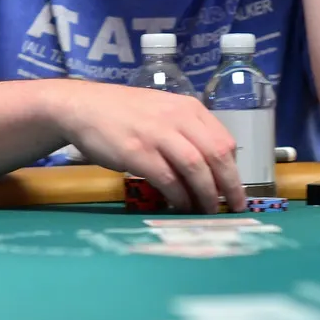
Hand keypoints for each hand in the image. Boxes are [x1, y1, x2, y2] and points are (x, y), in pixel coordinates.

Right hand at [59, 82, 247, 212]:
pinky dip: (178, 197)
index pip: (224, 141)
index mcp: (189, 108)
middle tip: (234, 208)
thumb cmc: (124, 113)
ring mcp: (157, 134)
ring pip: (196, 168)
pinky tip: (180, 207)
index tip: (236, 190)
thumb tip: (210, 168)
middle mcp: (178, 118)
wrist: (82, 107)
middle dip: (230, 186)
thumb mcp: (163, 112)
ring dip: (206, 195)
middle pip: (216, 155)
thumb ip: (186, 132)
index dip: (235, 170)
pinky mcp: (137, 152)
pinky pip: (168, 180)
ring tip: (208, 212)